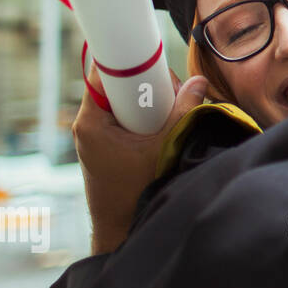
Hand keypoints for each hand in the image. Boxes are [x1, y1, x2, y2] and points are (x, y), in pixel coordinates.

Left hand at [72, 65, 207, 254]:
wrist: (119, 228)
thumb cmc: (133, 192)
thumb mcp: (163, 147)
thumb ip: (183, 111)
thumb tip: (199, 82)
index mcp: (91, 120)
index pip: (104, 72)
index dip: (129, 63)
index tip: (151, 59)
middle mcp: (89, 123)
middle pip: (118, 84)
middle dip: (148, 85)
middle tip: (172, 97)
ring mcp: (96, 134)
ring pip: (125, 101)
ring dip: (149, 102)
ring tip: (171, 116)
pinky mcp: (106, 143)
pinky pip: (126, 117)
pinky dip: (145, 117)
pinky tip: (163, 129)